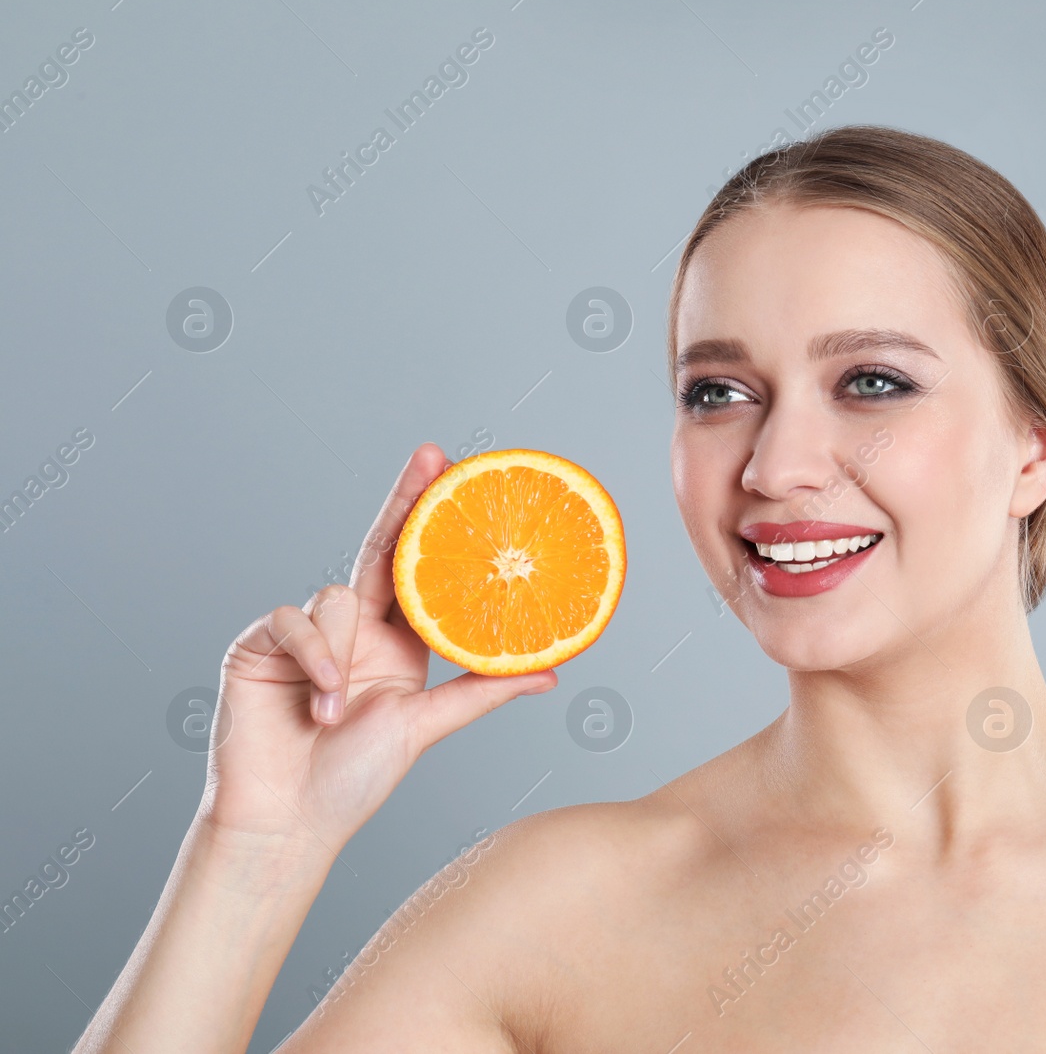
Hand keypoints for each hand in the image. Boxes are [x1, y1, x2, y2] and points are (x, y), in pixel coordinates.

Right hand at [201, 443, 557, 856]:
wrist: (286, 822)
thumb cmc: (352, 780)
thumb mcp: (427, 727)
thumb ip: (482, 692)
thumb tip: (552, 674)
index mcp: (395, 643)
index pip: (421, 570)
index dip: (434, 522)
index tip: (457, 474)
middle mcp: (354, 629)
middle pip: (382, 548)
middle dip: (405, 501)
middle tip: (431, 454)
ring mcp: (306, 634)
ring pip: (338, 593)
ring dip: (342, 653)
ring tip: (337, 711)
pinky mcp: (260, 645)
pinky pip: (293, 621)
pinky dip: (312, 657)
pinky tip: (316, 700)